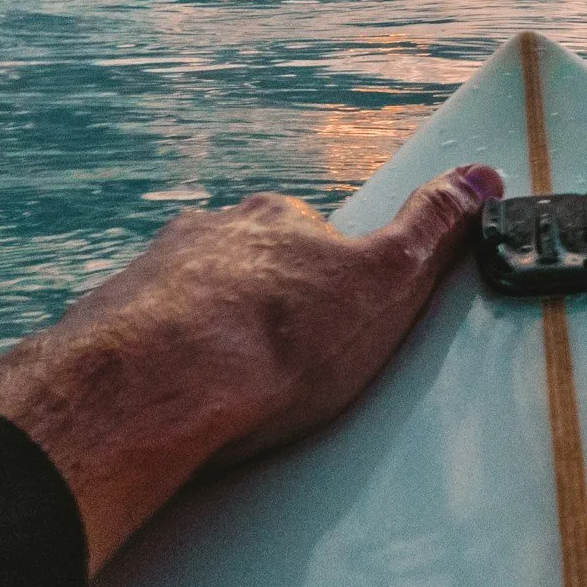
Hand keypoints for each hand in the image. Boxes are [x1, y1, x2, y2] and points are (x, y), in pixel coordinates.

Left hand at [0, 164, 503, 573]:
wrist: (152, 389)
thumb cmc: (272, 343)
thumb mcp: (384, 282)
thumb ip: (430, 229)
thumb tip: (477, 180)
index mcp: (275, 222)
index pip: (312, 237)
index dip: (331, 283)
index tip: (336, 323)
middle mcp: (209, 236)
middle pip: (248, 266)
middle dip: (266, 308)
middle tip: (287, 370)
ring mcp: (152, 278)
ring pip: (192, 302)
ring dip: (209, 335)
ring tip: (232, 397)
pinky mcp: (109, 328)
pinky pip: (144, 342)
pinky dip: (163, 367)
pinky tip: (179, 406)